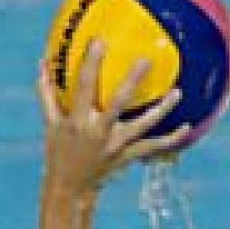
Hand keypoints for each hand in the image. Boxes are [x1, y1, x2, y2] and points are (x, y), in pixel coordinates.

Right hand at [39, 39, 188, 195]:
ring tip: (178, 92)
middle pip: (117, 103)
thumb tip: (43, 63)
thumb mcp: (50, 123)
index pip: (83, 87)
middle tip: (146, 60)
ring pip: (143, 125)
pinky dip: (171, 138)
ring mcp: (114, 145)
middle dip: (131, 81)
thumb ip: (47, 93)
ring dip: (162, 109)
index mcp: (77, 120)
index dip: (90, 64)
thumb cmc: (58, 151)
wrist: (69, 188)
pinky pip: (152, 147)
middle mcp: (97, 131)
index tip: (99, 41)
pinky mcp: (126, 156)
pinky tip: (186, 126)